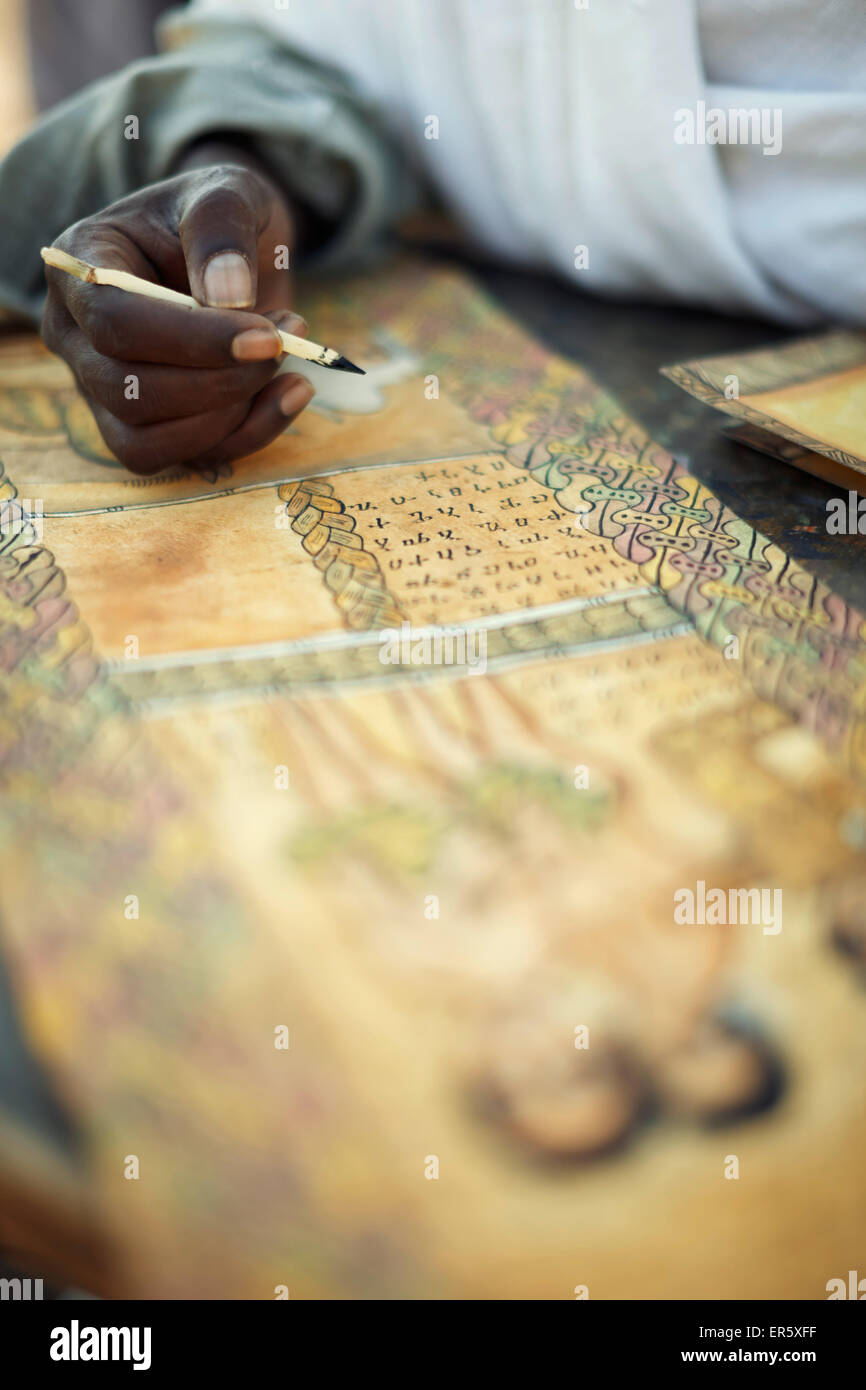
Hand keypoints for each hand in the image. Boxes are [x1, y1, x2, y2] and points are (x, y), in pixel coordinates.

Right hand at [41, 163, 313, 474]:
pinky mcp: (144, 428)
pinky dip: (247, 436)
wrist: (231, 256)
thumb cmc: (217, 220)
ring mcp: (102, 390)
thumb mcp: (227, 193)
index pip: (115, 322)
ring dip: (233, 413)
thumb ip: (222, 227)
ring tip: (288, 355)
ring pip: (148, 439)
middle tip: (285, 341)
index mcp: (80, 267)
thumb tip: (227, 297)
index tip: (267, 335)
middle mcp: (76, 336)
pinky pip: (185, 457)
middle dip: (220, 380)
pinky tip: (290, 393)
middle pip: (129, 390)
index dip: (193, 340)